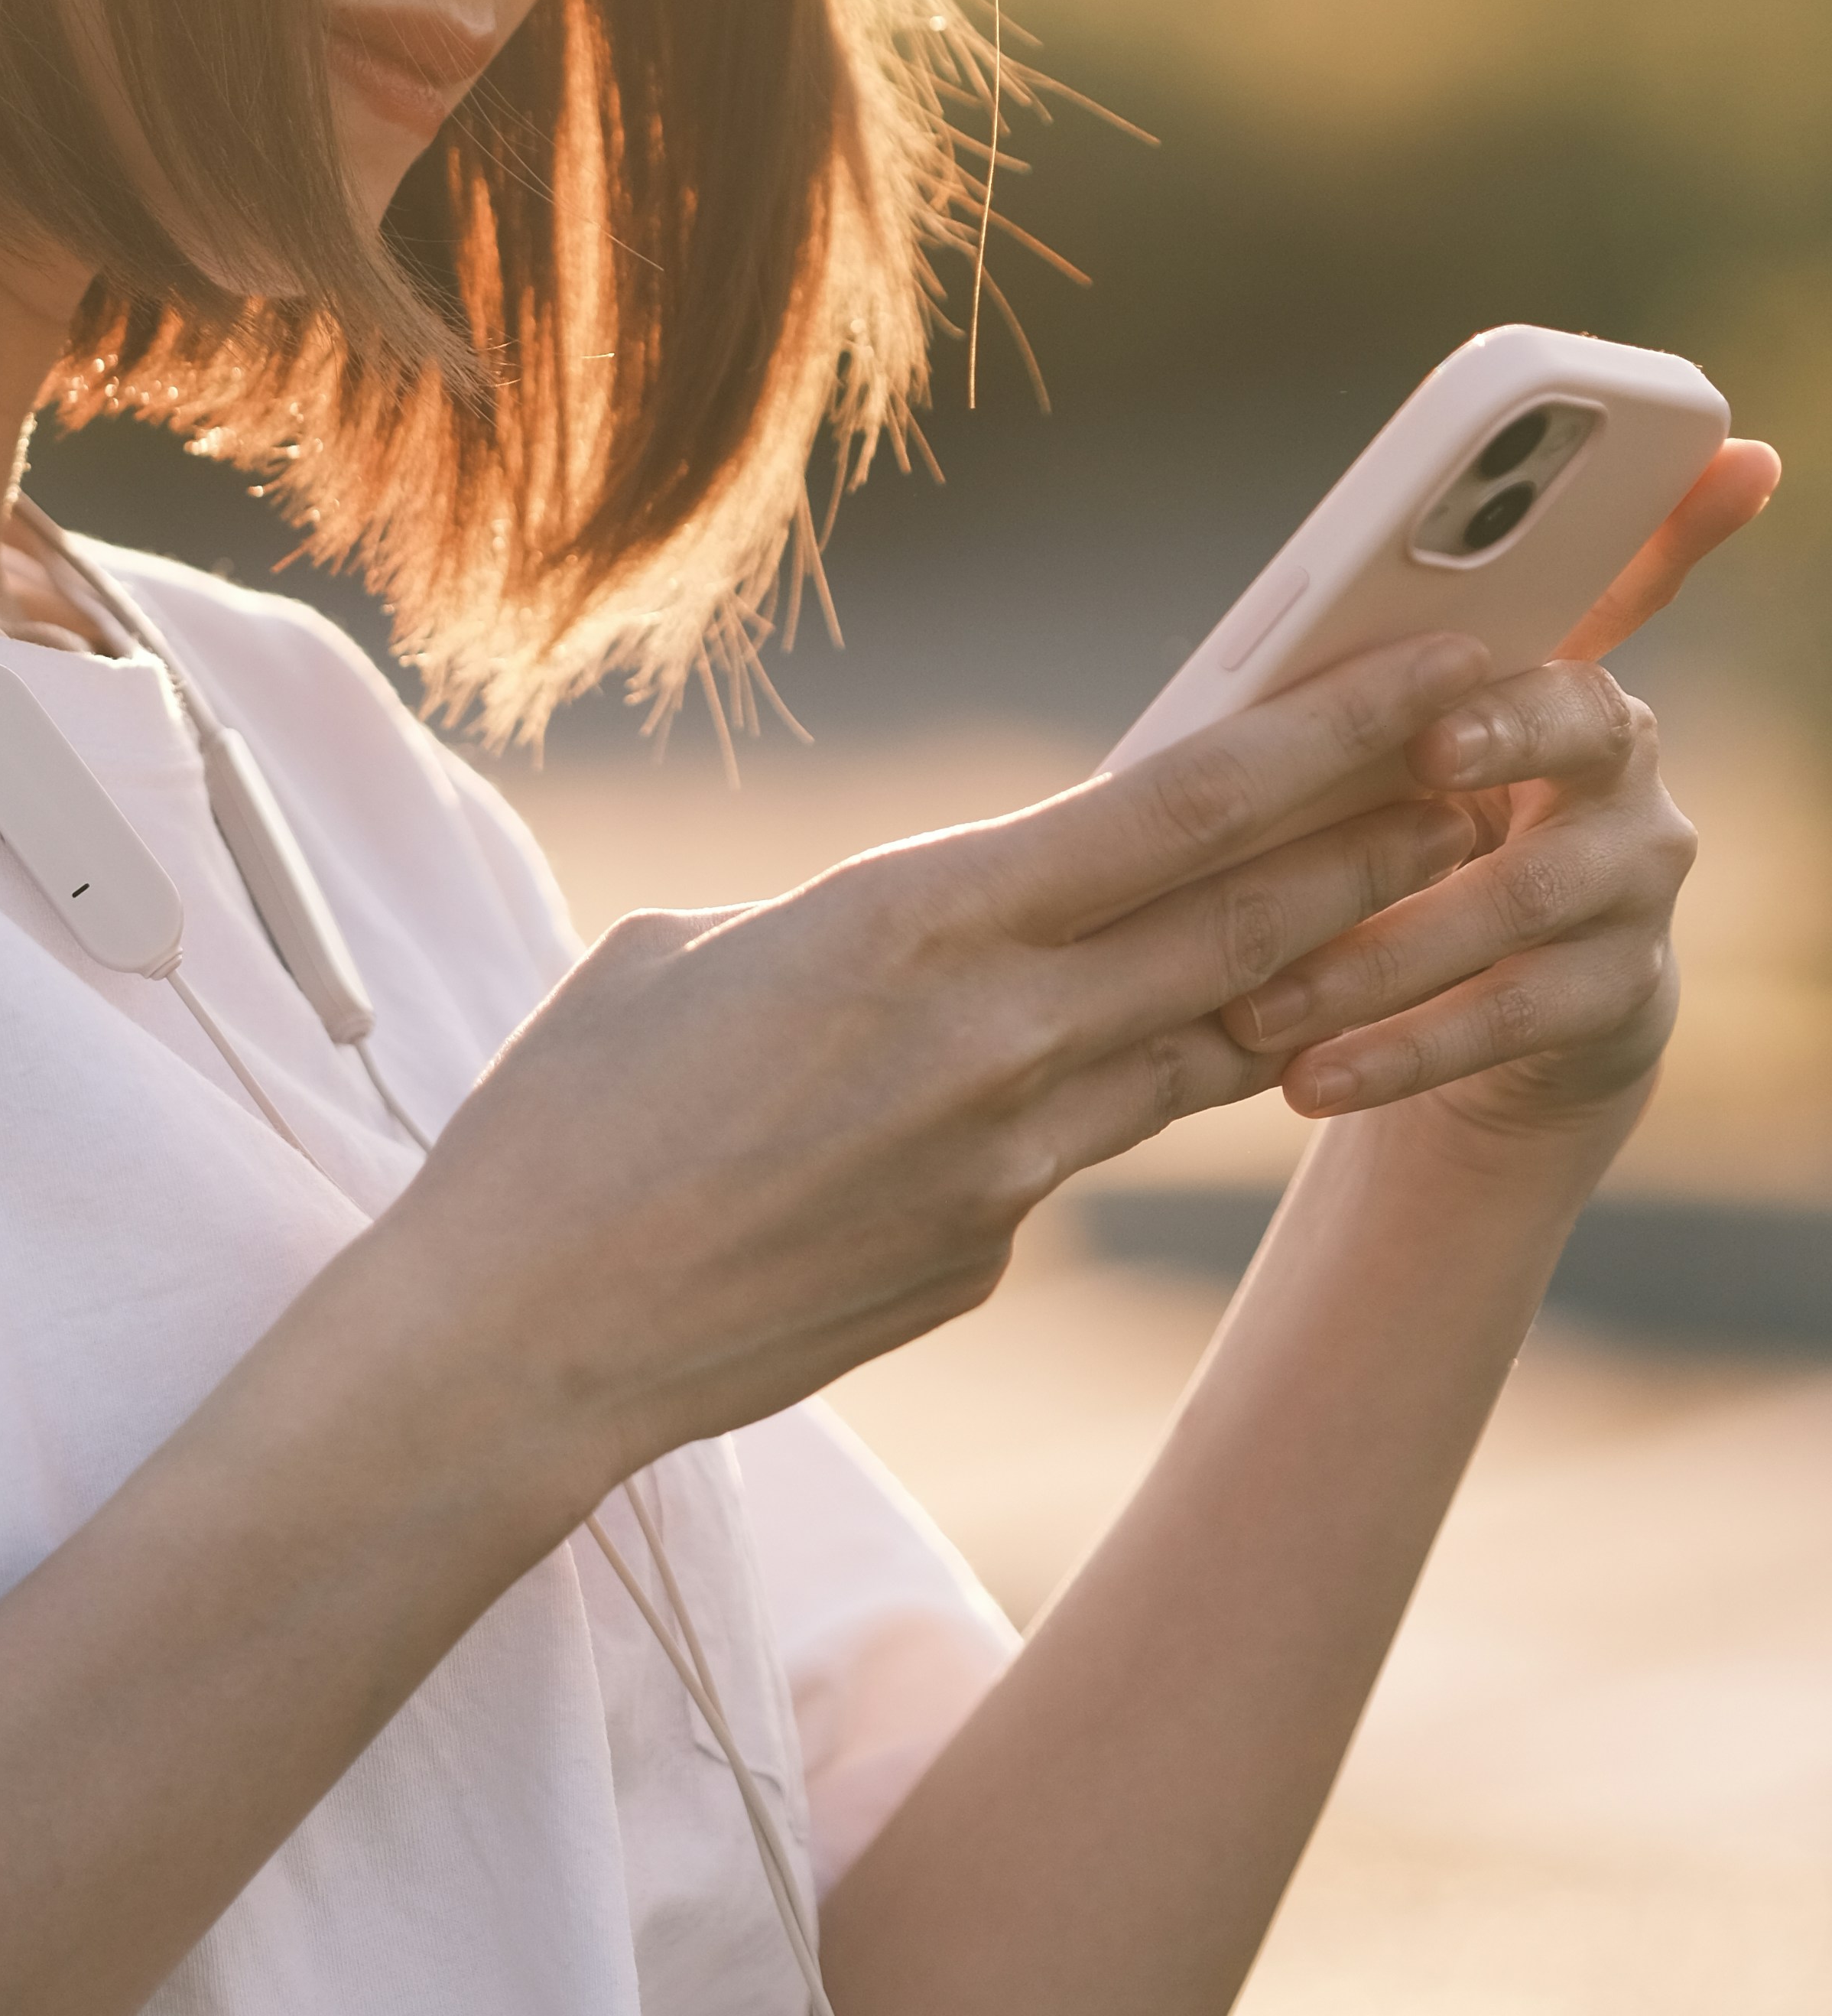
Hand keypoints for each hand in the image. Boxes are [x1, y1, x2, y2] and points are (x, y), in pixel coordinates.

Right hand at [395, 634, 1514, 1500]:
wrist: (527, 1339)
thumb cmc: (572, 1115)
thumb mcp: (698, 947)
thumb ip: (864, 919)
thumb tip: (953, 928)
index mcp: (916, 924)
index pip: (1181, 811)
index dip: (1332, 739)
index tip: (1434, 677)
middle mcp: (999, 1042)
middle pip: (1250, 927)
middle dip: (1382, 844)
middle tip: (1487, 776)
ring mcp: (1011, 1168)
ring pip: (1202, 1046)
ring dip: (1302, 969)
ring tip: (1396, 901)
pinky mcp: (989, 1256)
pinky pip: (1075, 1149)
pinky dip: (1094, 1092)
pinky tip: (1065, 1067)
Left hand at [1217, 438, 1780, 1152]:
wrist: (1494, 1013)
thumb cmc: (1398, 834)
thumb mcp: (1373, 752)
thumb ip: (1343, 688)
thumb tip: (1247, 637)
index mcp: (1551, 672)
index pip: (1619, 575)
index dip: (1656, 530)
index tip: (1604, 521)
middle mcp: (1621, 763)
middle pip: (1579, 721)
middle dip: (1501, 728)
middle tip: (1421, 749)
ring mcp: (1636, 878)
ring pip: (1523, 895)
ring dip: (1385, 948)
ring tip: (1265, 999)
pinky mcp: (1623, 990)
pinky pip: (1511, 1016)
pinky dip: (1400, 1048)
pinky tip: (1310, 1078)